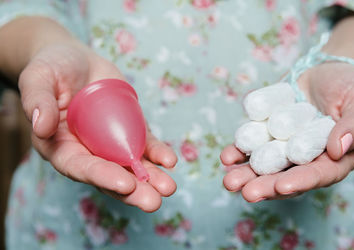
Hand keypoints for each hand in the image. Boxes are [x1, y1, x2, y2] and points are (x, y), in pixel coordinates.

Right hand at [20, 43, 176, 211]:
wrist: (75, 58)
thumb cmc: (52, 67)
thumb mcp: (38, 78)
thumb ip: (37, 101)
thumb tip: (41, 127)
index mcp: (61, 146)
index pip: (81, 167)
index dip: (102, 177)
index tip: (125, 184)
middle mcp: (87, 150)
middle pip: (110, 175)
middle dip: (132, 191)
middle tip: (153, 202)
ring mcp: (110, 142)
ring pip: (131, 166)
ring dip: (151, 179)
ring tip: (168, 189)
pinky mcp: (128, 129)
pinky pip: (144, 145)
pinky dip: (157, 153)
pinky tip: (170, 160)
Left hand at [221, 62, 353, 201]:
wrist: (326, 70)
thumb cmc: (350, 87)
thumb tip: (338, 149)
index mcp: (335, 159)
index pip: (318, 174)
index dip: (300, 181)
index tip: (281, 186)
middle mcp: (307, 158)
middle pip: (286, 176)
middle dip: (266, 186)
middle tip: (247, 193)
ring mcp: (285, 147)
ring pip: (265, 166)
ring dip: (247, 175)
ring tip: (230, 181)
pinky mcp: (269, 133)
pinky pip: (253, 145)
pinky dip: (239, 151)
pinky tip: (227, 156)